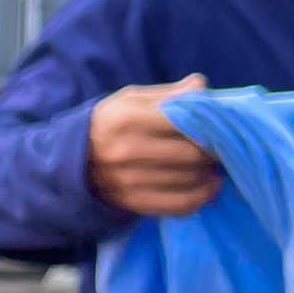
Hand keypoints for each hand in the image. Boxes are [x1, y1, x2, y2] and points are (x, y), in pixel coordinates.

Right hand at [85, 74, 221, 217]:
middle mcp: (127, 151)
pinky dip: (201, 197)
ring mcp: (129, 181)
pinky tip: (207, 187)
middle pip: (192, 154)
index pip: (184, 121)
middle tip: (219, 148)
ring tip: (211, 165)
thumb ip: (168, 94)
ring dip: (209, 174)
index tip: (217, 126)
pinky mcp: (134, 203)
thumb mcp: (131, 100)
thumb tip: (202, 87)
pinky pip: (179, 205)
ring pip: (189, 180)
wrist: (74, 162)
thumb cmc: (110, 124)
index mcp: (127, 118)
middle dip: (214, 152)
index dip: (210, 124)